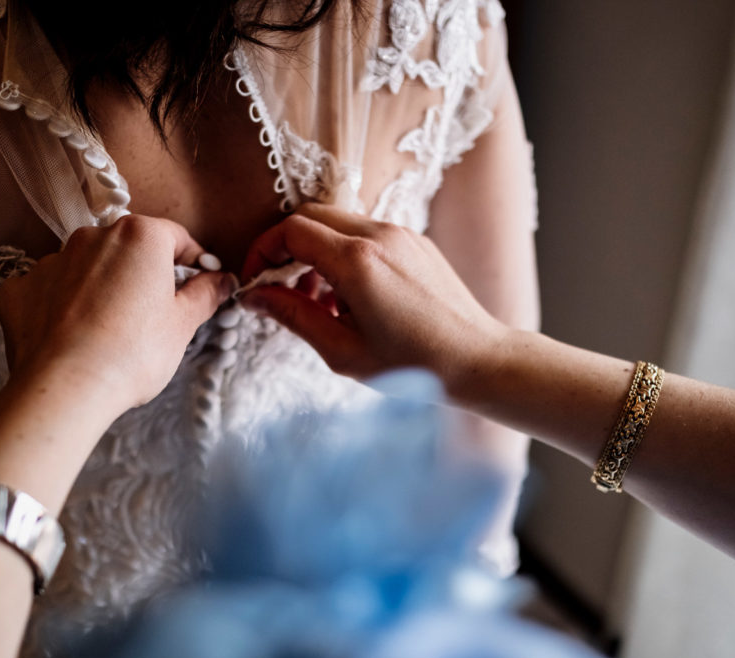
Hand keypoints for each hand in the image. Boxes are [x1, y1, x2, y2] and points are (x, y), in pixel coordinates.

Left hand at [0, 215, 233, 410]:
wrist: (67, 386)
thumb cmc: (133, 352)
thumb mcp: (183, 324)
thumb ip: (204, 294)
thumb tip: (220, 280)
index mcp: (139, 236)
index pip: (176, 237)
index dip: (192, 263)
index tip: (198, 287)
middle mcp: (93, 237)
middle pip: (129, 249)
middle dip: (144, 274)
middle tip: (155, 315)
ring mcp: (52, 260)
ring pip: (88, 268)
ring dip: (102, 288)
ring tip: (110, 331)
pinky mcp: (21, 288)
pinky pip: (50, 290)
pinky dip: (62, 306)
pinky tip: (72, 335)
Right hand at [239, 203, 507, 382]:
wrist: (478, 360)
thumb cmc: (413, 365)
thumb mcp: (342, 350)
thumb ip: (293, 316)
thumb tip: (255, 296)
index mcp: (357, 261)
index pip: (291, 230)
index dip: (263, 252)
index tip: (256, 282)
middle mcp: (379, 235)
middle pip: (310, 215)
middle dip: (285, 246)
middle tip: (279, 287)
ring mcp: (401, 234)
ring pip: (338, 222)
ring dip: (315, 250)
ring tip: (317, 300)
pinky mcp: (415, 241)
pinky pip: (365, 232)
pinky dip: (344, 252)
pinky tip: (349, 297)